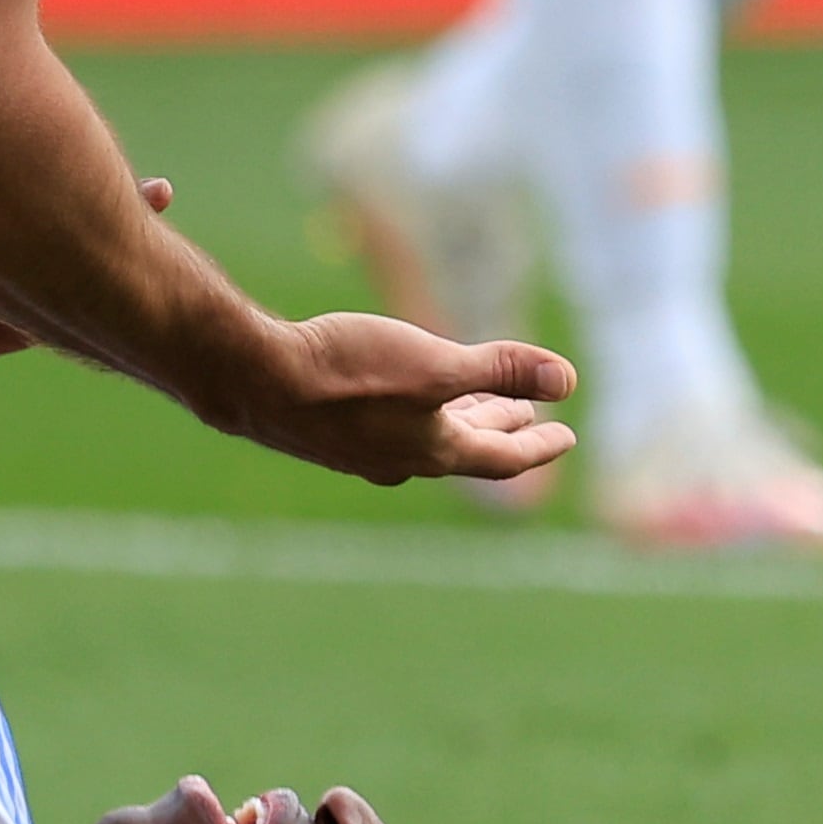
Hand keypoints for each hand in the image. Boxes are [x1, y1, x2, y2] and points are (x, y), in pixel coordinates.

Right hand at [0, 179, 178, 435]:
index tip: (110, 170)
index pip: (9, 197)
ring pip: (43, 264)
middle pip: (38, 220)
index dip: (63, 181)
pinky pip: (31, 325)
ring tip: (154, 234)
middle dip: (102, 203)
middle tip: (162, 190)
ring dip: (99, 249)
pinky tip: (119, 321)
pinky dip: (74, 318)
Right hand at [246, 308, 577, 485]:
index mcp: (434, 450)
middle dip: (502, 426)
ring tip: (477, 400)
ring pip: (426, 435)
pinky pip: (391, 425)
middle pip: (467, 446)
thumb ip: (501, 369)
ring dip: (459, 417)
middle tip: (531, 413)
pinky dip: (417, 410)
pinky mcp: (328, 431)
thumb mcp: (436, 365)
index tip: (567, 436)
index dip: (541, 444)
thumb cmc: (348, 374)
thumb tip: (568, 379)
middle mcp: (400, 458)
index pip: (504, 456)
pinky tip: (399, 394)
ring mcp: (361, 449)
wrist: (254, 380)